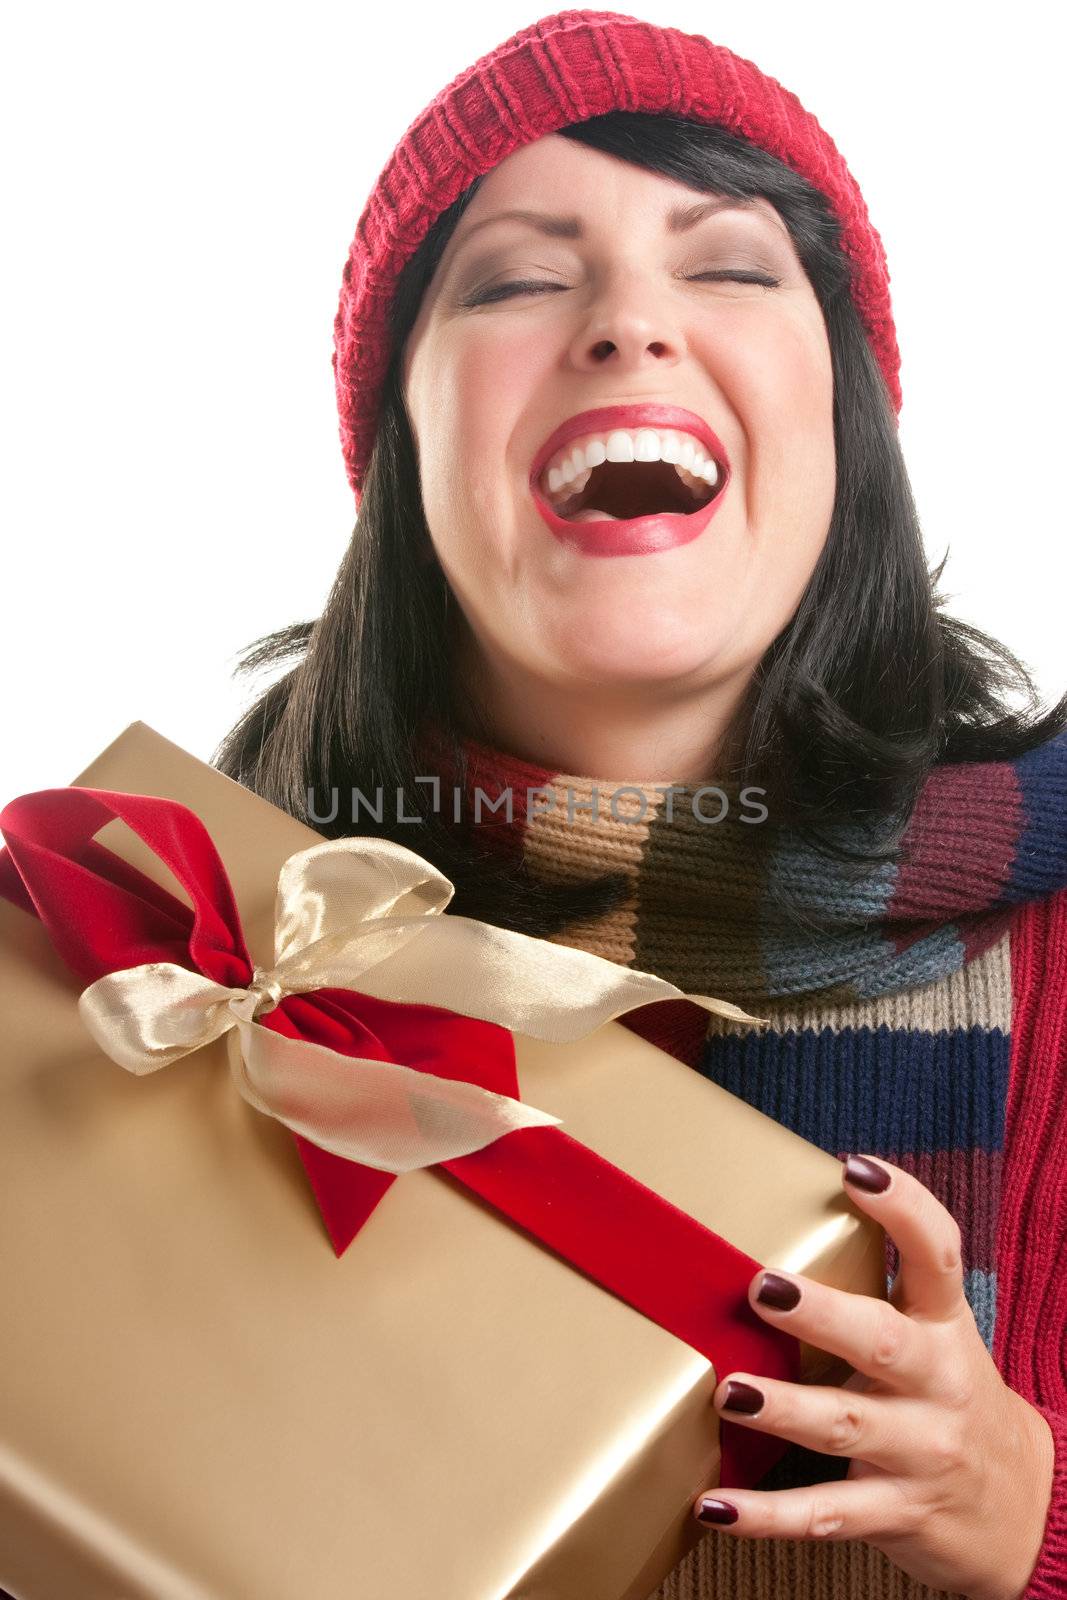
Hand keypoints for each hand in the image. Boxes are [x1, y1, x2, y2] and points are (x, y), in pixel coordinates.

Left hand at [691, 1155, 1056, 1599]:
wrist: (1024, 1514)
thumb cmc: (951, 1402)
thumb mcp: (935, 1339)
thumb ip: (878, 1293)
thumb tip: (777, 1226)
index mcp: (945, 1327)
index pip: (939, 1254)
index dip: (903, 1207)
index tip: (855, 1170)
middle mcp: (938, 1384)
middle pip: (883, 1342)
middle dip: (823, 1315)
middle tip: (764, 1287)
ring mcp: (919, 1452)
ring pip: (847, 1426)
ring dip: (784, 1409)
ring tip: (729, 1392)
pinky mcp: (895, 1513)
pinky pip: (825, 1514)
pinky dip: (767, 1515)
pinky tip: (714, 1505)